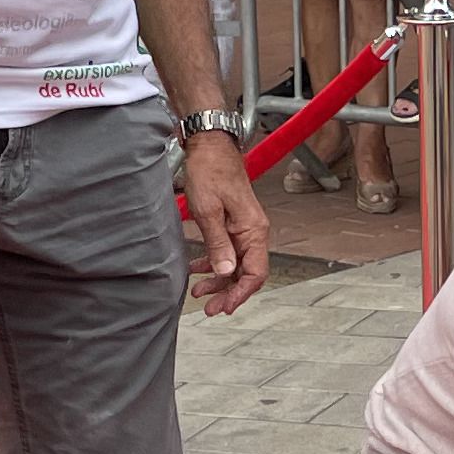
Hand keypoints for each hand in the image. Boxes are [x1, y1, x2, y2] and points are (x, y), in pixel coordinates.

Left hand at [182, 132, 271, 315]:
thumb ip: (217, 244)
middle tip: (209, 308)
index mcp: (253, 230)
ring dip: (219, 280)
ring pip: (236, 263)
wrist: (209, 144)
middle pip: (247, 272)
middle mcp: (253, 230)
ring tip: (199, 292)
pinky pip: (228, 250)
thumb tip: (225, 272)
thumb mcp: (208, 210)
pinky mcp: (232, 222)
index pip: (256, 273)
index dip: (240, 294)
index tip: (223, 307)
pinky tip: (198, 268)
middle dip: (228, 292)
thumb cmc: (210, 171)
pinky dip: (214, 262)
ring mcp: (243, 227)